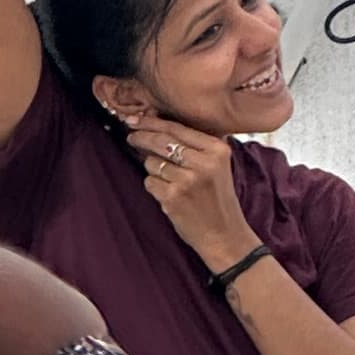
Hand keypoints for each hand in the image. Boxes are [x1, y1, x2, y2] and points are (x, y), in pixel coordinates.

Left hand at [124, 115, 252, 269]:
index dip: (152, 122)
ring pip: (152, 162)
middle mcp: (204, 162)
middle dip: (141, 137)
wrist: (224, 235)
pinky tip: (168, 195)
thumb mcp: (217, 166)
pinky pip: (149, 182)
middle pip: (161, 141)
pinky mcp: (173, 197)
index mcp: (217, 150)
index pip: (177, 128)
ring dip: (153, 169)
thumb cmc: (216, 199)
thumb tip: (158, 124)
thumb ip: (196, 145)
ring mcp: (187, 180)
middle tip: (131, 136)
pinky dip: (154, 187)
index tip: (135, 119)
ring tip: (169, 181)